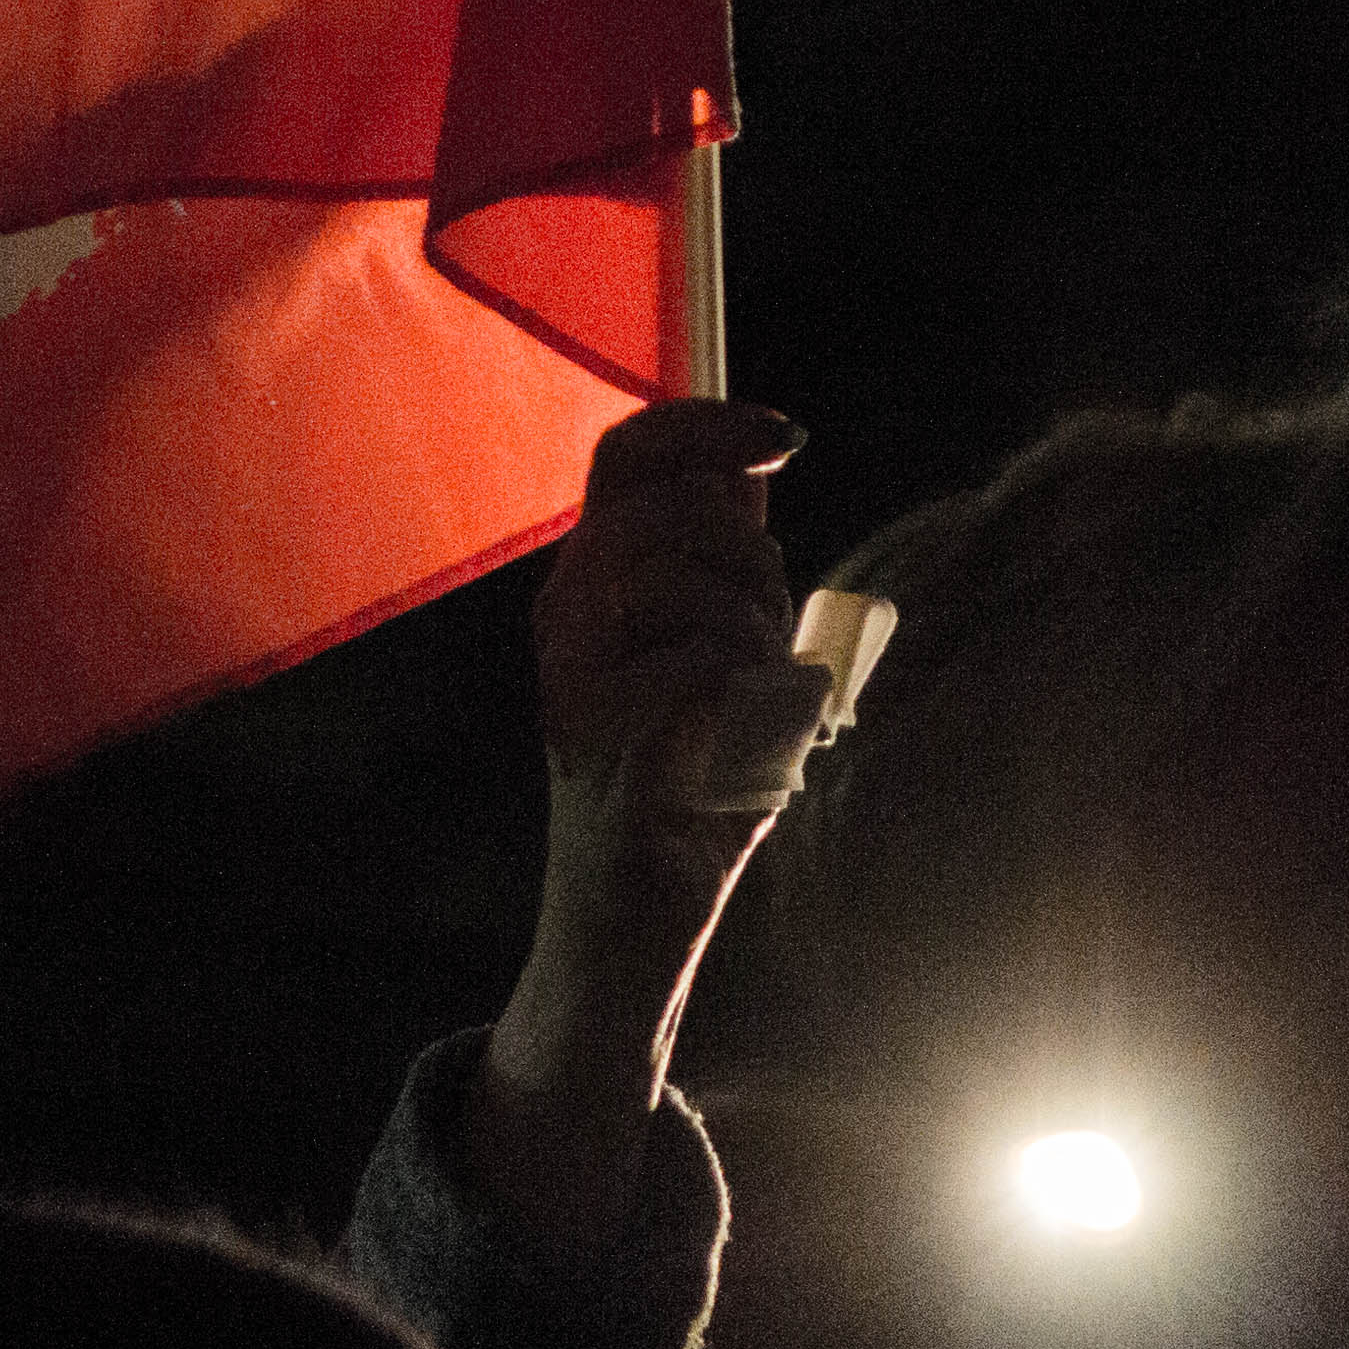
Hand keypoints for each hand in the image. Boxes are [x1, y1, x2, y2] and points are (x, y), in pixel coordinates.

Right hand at [472, 399, 844, 1263]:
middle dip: (757, 562)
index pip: (630, 454)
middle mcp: (563, 618)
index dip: (711, 425)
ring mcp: (572, 684)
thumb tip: (748, 477)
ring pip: (699, 594)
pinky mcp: (601, 750)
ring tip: (755, 705)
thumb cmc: (684, 784)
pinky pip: (703, 676)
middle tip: (767, 637)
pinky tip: (747, 749)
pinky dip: (751, 706)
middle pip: (682, 514)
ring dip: (758, 642)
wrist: (627, 924)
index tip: (785, 441)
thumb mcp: (704, 655)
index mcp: (585, 581)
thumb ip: (716, 568)